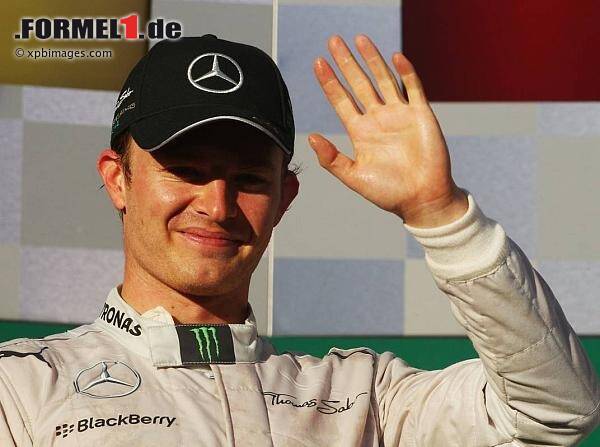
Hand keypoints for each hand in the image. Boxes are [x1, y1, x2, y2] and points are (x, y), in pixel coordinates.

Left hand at [310, 34, 466, 227]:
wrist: (423, 199)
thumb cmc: (389, 193)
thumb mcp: (354, 177)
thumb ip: (331, 158)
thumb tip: (311, 138)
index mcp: (360, 132)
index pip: (341, 100)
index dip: (330, 82)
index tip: (318, 63)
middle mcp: (378, 119)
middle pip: (359, 83)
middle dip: (346, 62)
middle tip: (333, 41)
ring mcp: (399, 114)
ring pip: (383, 79)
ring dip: (372, 59)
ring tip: (359, 39)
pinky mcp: (421, 114)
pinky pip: (413, 87)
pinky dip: (405, 71)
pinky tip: (395, 57)